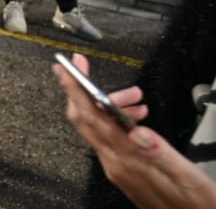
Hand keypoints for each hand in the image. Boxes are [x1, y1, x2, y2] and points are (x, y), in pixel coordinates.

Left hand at [53, 54, 215, 208]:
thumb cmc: (196, 206)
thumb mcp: (188, 178)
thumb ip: (162, 154)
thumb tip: (138, 130)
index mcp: (128, 162)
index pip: (90, 118)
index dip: (75, 90)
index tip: (65, 68)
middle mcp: (116, 165)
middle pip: (84, 120)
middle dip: (81, 90)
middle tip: (83, 67)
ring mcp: (117, 169)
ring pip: (98, 127)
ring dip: (108, 105)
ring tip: (135, 97)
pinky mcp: (124, 172)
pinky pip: (110, 139)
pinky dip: (116, 120)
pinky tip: (135, 118)